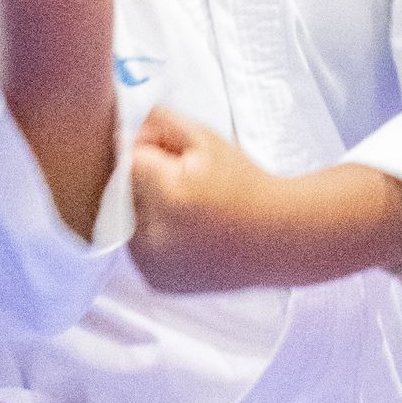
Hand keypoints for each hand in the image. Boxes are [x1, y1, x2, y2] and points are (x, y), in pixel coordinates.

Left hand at [130, 108, 401, 293]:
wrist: (279, 238)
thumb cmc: (246, 184)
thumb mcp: (207, 138)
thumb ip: (160, 120)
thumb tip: (123, 132)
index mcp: (168, 195)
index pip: (130, 159)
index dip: (153, 152)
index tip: (179, 159)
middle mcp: (155, 236)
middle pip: (125, 190)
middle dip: (148, 181)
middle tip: (189, 185)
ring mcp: (153, 265)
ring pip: (126, 221)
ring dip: (146, 209)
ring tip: (189, 209)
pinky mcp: (156, 281)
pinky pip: (138, 248)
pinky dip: (152, 237)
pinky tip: (186, 232)